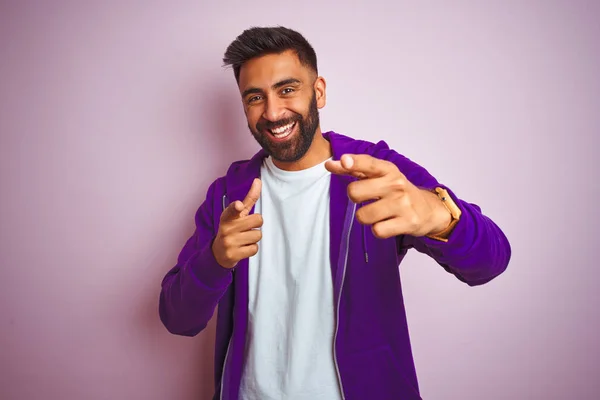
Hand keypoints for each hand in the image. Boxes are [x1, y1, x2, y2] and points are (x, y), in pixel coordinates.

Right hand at [212, 178, 262, 268]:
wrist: (218, 253)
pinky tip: (242, 248)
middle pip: (258, 220)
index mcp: (227, 216)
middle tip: (246, 228)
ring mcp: (229, 242)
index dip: (236, 207)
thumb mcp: (238, 214)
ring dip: (254, 238)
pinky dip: (251, 249)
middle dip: (256, 224)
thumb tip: (258, 180)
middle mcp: (227, 228)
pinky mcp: (233, 255)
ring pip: (258, 235)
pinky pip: (254, 249)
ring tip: (243, 239)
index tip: (238, 205)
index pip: (232, 209)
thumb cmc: (232, 229)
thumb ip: (249, 198)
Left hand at [325, 154, 450, 238]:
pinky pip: (377, 231)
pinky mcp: (407, 222)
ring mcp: (402, 204)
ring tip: (377, 213)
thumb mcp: (378, 176)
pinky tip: (386, 223)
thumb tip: (329, 165)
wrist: (428, 209)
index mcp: (388, 170)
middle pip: (355, 192)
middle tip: (366, 198)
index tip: (344, 162)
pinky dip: (378, 230)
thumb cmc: (396, 191)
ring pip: (363, 215)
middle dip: (355, 198)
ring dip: (365, 217)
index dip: (354, 162)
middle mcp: (396, 185)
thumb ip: (354, 169)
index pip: (368, 163)